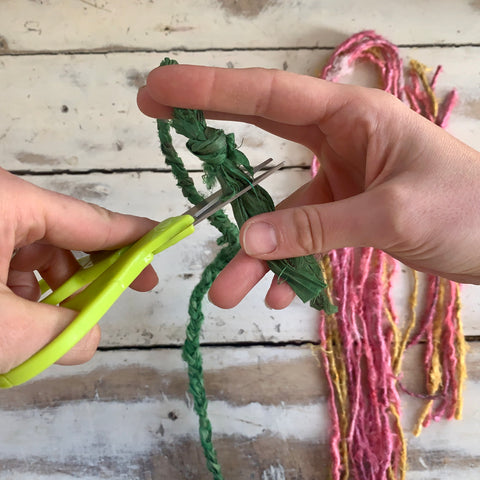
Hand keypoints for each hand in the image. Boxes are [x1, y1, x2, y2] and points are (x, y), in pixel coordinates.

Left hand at [1, 168, 157, 373]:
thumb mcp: (1, 328)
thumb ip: (58, 336)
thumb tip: (90, 342)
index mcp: (7, 202)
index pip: (91, 220)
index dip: (133, 234)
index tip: (166, 239)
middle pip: (65, 236)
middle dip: (91, 274)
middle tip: (121, 296)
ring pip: (35, 251)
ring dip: (54, 288)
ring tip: (55, 325)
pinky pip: (8, 257)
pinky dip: (24, 288)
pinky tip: (22, 317)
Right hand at [137, 64, 479, 309]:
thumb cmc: (469, 209)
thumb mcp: (392, 214)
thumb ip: (318, 228)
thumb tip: (249, 243)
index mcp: (351, 119)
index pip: (268, 96)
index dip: (209, 90)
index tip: (160, 89)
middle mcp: (339, 142)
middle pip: (260, 133)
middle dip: (209, 130)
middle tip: (156, 119)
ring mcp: (340, 180)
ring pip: (280, 210)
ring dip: (255, 251)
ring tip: (228, 291)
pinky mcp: (345, 214)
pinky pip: (305, 237)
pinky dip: (291, 266)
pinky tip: (279, 294)